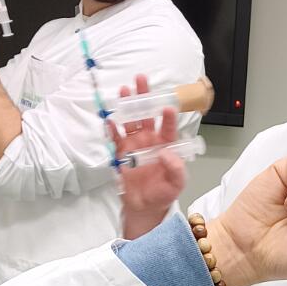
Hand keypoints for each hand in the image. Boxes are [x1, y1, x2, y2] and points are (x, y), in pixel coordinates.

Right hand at [112, 75, 185, 237]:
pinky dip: (111, 129)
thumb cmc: (164, 192)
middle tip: (141, 79)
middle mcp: (150, 139)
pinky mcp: (121, 151)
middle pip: (147, 114)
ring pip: (130, 120)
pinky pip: (115, 137)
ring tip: (124, 90)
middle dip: (145, 97)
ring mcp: (135, 144)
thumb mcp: (177, 184)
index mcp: (166, 144)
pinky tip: (109, 118)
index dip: (168, 117)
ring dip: (127, 106)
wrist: (145, 206)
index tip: (167, 106)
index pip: (169, 127)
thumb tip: (166, 153)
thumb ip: (176, 169)